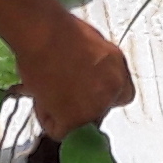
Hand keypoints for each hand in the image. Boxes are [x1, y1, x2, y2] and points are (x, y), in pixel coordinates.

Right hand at [7, 9, 136, 136]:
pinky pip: (60, 132)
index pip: (121, 95)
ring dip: (63, 115)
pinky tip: (40, 100)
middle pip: (100, 111)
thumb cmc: (58, 30)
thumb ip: (95, 66)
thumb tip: (85, 77)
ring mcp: (95, 106)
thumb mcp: (89, 43)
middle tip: (62, 95)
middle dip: (82, 107)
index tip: (88, 95)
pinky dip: (47, 120)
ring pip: (80, 125)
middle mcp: (112, 88)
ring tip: (46, 93)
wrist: (43, 34)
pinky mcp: (74, 120)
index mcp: (117, 67)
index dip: (102, 97)